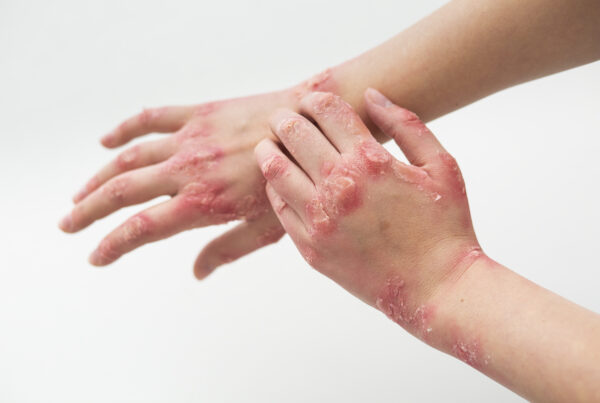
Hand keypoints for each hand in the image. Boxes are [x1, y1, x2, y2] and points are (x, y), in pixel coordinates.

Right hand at [59, 71, 338, 275]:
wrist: (309, 123)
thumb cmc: (295, 177)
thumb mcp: (267, 227)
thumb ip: (227, 249)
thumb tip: (197, 272)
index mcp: (203, 202)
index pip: (143, 228)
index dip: (113, 244)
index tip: (95, 255)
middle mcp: (188, 170)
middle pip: (122, 192)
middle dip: (89, 210)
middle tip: (68, 223)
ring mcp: (190, 139)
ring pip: (129, 158)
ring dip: (98, 177)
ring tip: (79, 193)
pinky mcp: (198, 114)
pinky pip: (151, 118)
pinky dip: (124, 129)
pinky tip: (106, 140)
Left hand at [255, 89, 481, 337]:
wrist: (436, 286)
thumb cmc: (444, 225)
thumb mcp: (441, 166)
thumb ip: (406, 124)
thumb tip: (371, 95)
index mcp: (371, 161)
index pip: (327, 112)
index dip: (314, 99)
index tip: (310, 100)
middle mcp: (339, 186)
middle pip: (294, 135)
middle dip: (285, 119)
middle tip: (281, 118)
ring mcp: (321, 219)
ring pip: (276, 170)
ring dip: (269, 150)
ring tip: (269, 145)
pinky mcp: (311, 247)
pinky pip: (279, 208)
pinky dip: (274, 188)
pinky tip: (279, 181)